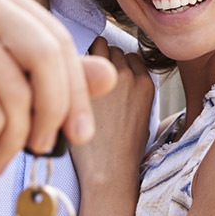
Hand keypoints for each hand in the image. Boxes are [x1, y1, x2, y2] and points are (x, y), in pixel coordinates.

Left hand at [71, 36, 153, 186]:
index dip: (117, 65)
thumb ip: (133, 92)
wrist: (109, 168)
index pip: (130, 56)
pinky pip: (81, 57)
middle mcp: (130, 75)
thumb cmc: (122, 150)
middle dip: (101, 58)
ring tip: (77, 76)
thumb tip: (117, 79)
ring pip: (98, 46)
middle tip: (88, 77)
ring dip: (88, 57)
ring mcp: (108, 76)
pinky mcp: (88, 81)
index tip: (105, 77)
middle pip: (113, 49)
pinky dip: (74, 63)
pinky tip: (68, 79)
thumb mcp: (141, 117)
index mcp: (146, 83)